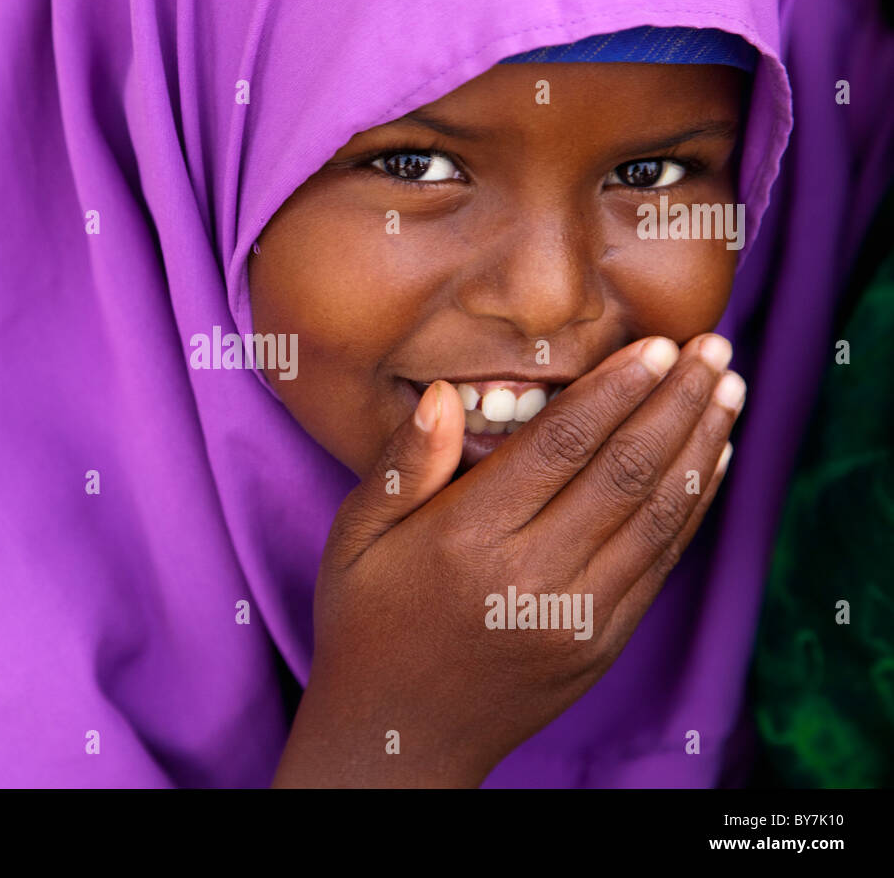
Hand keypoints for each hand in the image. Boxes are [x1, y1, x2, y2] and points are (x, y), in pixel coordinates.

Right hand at [272, 333, 743, 786]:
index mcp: (466, 539)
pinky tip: (708, 463)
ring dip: (699, 446)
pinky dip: (692, 508)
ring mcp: (576, 616)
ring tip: (728, 391)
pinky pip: (660, 563)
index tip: (654, 345)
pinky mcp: (601, 644)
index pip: (562, 446)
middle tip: (713, 350)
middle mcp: (531, 576)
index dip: (615, 390)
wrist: (400, 736)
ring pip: (657, 514)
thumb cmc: (366, 625)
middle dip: (675, 402)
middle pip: (624, 470)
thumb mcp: (353, 540)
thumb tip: (449, 395)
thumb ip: (401, 464)